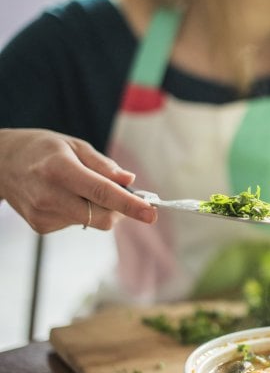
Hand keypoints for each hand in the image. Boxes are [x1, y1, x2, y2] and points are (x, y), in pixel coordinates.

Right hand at [0, 128, 156, 232]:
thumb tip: (130, 181)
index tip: (151, 213)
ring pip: (92, 221)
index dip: (130, 205)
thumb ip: (104, 165)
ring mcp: (43, 215)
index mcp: (60, 170)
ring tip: (78, 187)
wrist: (1, 164)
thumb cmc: (42, 150)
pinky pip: (77, 223)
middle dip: (119, 209)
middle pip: (101, 217)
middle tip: (122, 193)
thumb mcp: (74, 145)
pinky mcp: (41, 226)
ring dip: (98, 208)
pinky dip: (81, 212)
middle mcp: (50, 196)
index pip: (102, 193)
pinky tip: (65, 197)